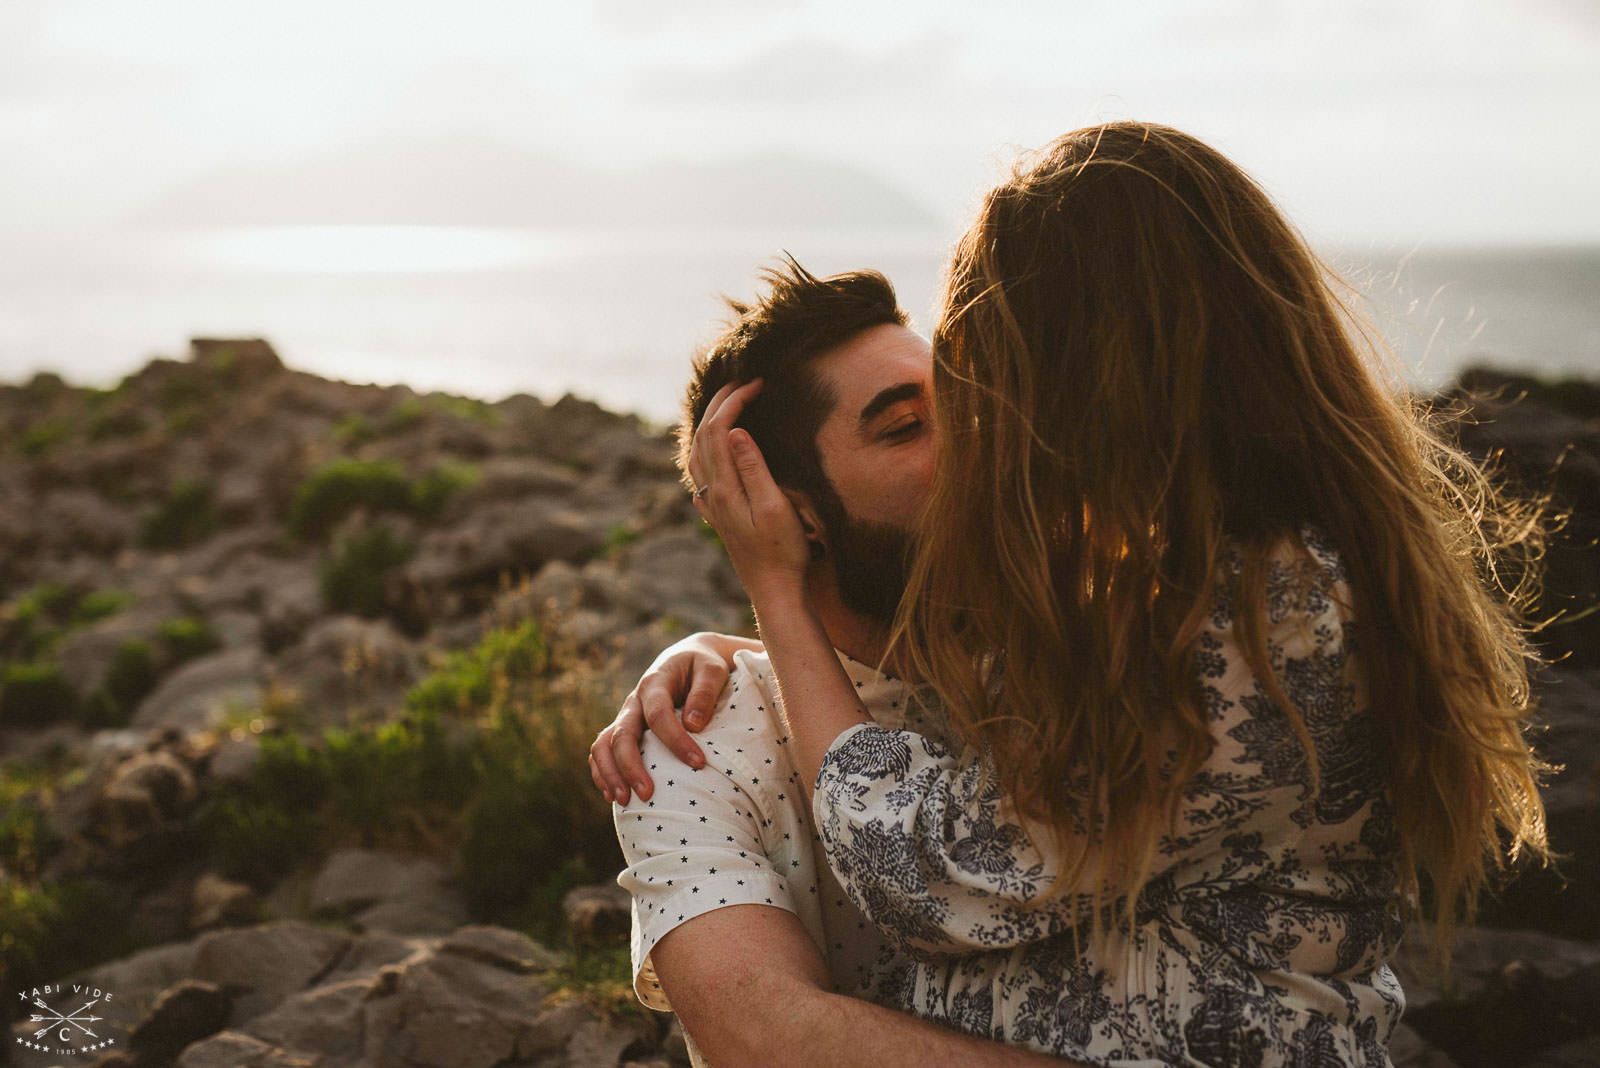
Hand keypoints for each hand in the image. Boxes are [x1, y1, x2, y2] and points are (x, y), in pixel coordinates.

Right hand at [588, 632, 754, 803]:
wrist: (688, 658)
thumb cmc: (703, 666)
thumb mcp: (712, 670)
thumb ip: (705, 693)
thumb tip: (693, 724)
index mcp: (655, 682)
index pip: (658, 714)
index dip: (676, 740)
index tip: (698, 763)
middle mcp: (634, 701)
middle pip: (622, 734)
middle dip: (631, 766)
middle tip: (648, 795)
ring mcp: (626, 716)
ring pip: (603, 745)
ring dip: (610, 774)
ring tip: (625, 802)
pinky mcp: (625, 729)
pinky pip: (602, 751)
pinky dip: (602, 773)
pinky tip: (611, 796)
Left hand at [687, 380, 810, 604]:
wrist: (773, 589)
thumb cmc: (782, 550)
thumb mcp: (775, 508)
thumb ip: (754, 469)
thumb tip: (734, 433)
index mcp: (725, 488)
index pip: (719, 431)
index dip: (734, 402)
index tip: (757, 385)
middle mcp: (712, 493)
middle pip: (703, 436)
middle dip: (719, 403)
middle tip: (742, 382)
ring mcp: (712, 505)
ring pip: (697, 453)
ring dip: (709, 423)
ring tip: (728, 404)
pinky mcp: (718, 514)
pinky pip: (701, 473)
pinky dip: (706, 450)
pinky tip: (715, 450)